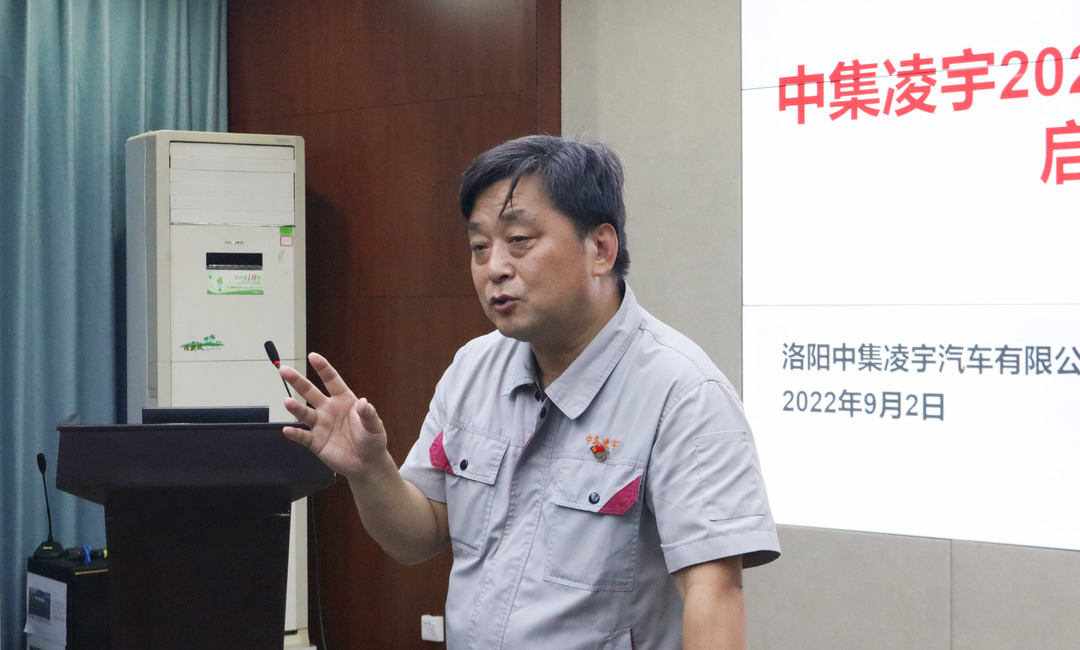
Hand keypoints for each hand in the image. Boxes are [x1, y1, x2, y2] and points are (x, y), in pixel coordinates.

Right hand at [280, 352, 388, 479]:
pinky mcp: (315, 442)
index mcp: (344, 400)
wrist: (367, 464)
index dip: (323, 368)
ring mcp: (320, 425)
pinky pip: (302, 436)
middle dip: (297, 381)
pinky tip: (287, 430)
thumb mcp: (375, 426)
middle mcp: (329, 409)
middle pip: (310, 392)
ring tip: (287, 401)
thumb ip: (369, 414)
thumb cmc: (372, 440)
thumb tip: (364, 403)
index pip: (331, 380)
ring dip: (295, 407)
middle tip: (284, 370)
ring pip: (304, 413)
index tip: (313, 356)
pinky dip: (294, 434)